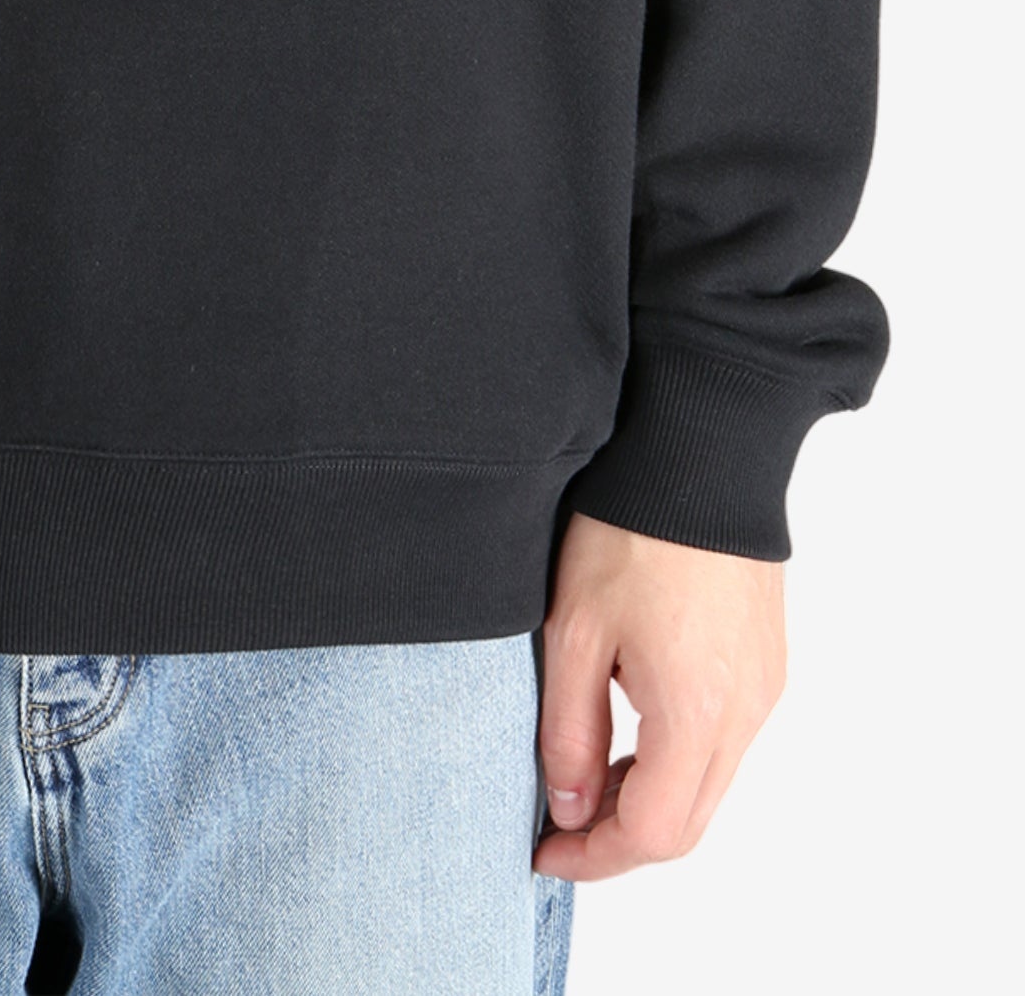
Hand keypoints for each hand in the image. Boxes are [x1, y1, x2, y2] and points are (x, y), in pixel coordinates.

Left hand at [534, 510, 785, 880]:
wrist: (700, 454)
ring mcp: (764, 689)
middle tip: (556, 823)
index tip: (543, 850)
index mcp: (698, 714)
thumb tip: (573, 808)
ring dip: (650, 798)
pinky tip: (630, 730)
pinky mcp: (767, 664)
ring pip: (709, 785)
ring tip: (584, 775)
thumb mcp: (574, 631)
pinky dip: (678, 758)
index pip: (655, 833)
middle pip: (689, 822)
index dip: (595, 857)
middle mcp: (745, 714)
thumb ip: (571, 730)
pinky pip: (726, 742)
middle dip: (620, 837)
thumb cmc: (632, 530)